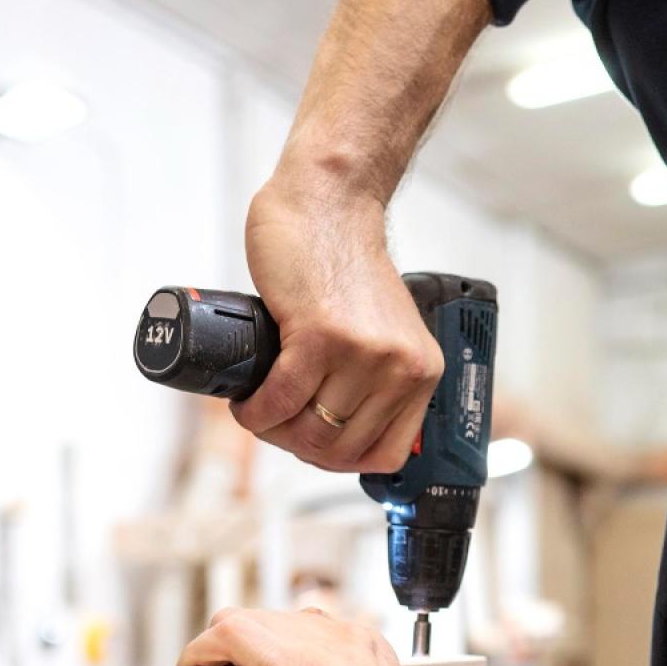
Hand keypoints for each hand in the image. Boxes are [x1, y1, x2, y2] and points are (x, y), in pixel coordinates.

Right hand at [236, 183, 442, 473]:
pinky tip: (244, 402)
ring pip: (310, 433)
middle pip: (341, 451)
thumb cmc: (343, 264)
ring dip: (270, 431)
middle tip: (271, 423)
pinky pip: (281, 401)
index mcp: (422, 373)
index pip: (387, 455)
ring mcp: (364, 354)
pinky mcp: (321, 336)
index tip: (309, 445)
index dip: (339, 462)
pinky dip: (255, 412)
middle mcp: (401, 369)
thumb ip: (378, 375)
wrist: (328, 203)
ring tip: (256, 409)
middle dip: (296, 448)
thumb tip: (339, 433)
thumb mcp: (386, 331)